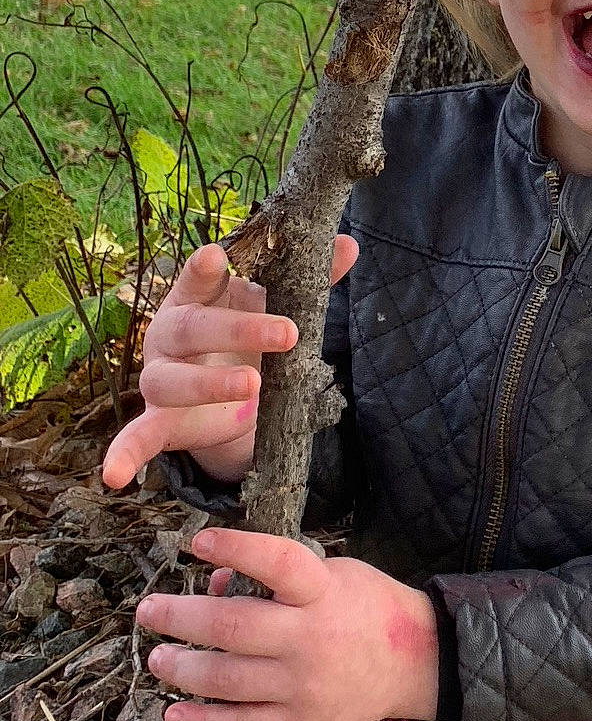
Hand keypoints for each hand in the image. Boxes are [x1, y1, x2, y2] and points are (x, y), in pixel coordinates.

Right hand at [102, 234, 358, 490]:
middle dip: (240, 330)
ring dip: (209, 385)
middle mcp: (169, 335)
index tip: (216, 255)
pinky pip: (137, 438)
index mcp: (195, 298)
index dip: (204, 269)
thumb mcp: (275, 306)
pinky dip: (125, 455)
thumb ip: (308, 279)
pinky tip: (114, 475)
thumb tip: (348, 244)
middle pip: (193, 328)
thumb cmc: (246, 333)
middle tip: (288, 333)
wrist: (229, 389)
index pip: (197, 278)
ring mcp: (160, 379)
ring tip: (253, 386)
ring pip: (171, 381)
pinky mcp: (160, 421)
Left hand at [135, 527, 438, 720]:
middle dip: (179, 617)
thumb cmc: (367, 608)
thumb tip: (213, 583)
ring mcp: (303, 685)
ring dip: (181, 668)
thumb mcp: (333, 575)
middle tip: (148, 611)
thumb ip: (276, 578)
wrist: (417, 664)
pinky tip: (174, 713)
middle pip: (231, 627)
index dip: (236, 548)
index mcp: (323, 592)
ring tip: (158, 658)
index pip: (277, 563)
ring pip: (224, 679)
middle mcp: (311, 638)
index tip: (197, 542)